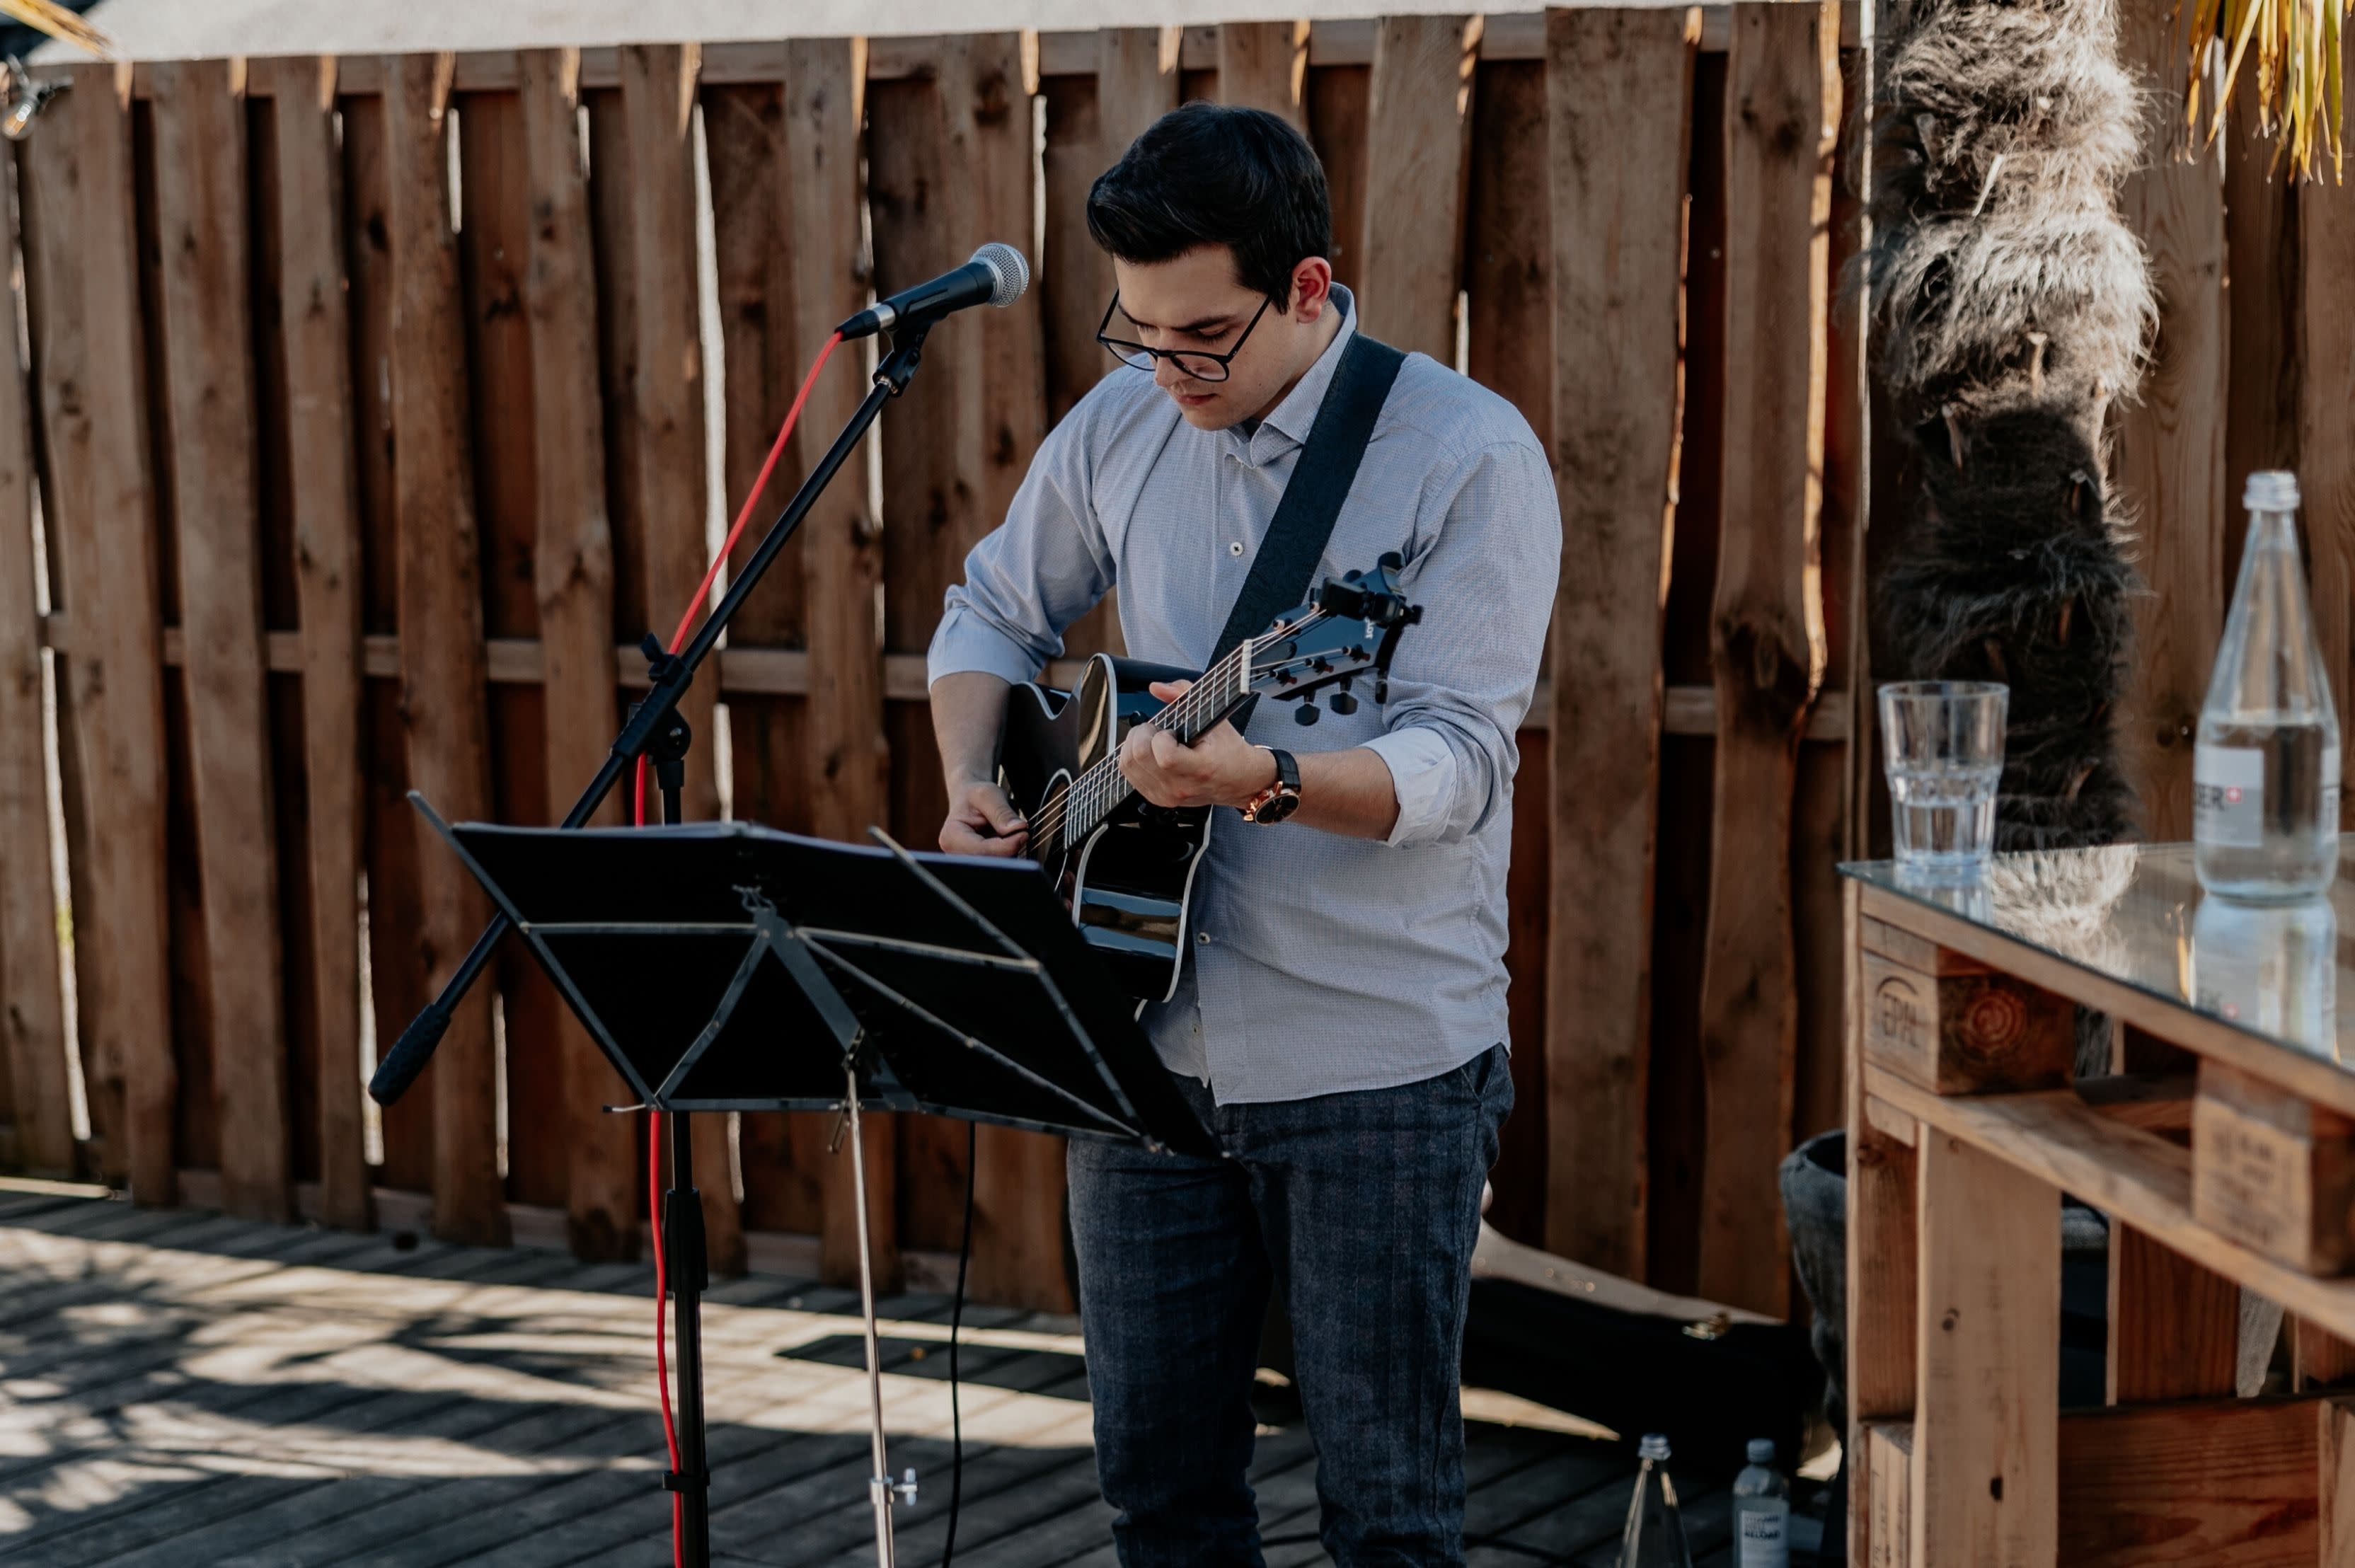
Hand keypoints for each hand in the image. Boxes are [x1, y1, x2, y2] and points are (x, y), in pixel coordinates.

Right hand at [939, 777, 1028, 857]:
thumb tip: (1018, 828)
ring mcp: (966, 860)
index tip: (1024, 834)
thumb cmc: (975, 796)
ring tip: (1009, 833)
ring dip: (1010, 851)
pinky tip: (1007, 841)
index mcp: (951, 836)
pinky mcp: (978, 863)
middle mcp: (955, 853)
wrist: (968, 800)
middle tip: (1021, 833)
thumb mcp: (988, 794)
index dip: (1006, 845)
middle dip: (1009, 849)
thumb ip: (1002, 812)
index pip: (981, 850)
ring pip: (996, 865)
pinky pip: (999, 864)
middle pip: (989, 861)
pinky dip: (1008, 853)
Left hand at [1117, 680, 1278, 809]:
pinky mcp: (1158, 799)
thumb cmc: (1229, 750)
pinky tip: (1148, 752)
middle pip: (1138, 757)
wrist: (1239, 780)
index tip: (1171, 731)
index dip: (1161, 737)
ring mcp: (1167, 796)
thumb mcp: (1215, 716)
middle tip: (1156, 730)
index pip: (1165, 756)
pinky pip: (1130, 775)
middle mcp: (1181, 787)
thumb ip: (1185, 694)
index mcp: (1200, 770)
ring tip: (1151, 739)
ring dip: (1134, 744)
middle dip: (1141, 734)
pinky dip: (1133, 758)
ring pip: (1128, 766)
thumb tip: (1156, 687)